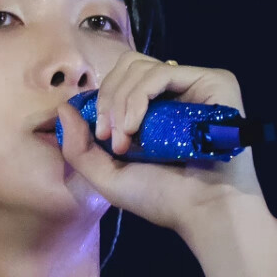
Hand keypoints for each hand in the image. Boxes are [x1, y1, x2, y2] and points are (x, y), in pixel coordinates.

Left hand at [56, 54, 269, 239]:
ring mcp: (194, 83)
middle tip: (110, 138)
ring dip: (121, 102)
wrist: (203, 211)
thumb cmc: (161, 198)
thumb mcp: (108, 176)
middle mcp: (176, 91)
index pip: (121, 80)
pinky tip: (136, 128)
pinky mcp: (213, 81)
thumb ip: (79, 147)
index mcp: (156, 107)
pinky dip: (138, 97)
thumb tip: (63, 107)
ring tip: (125, 139)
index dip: (102, 100)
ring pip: (139, 67)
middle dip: (108, 99)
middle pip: (127, 66)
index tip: (100, 137)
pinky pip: (161, 72)